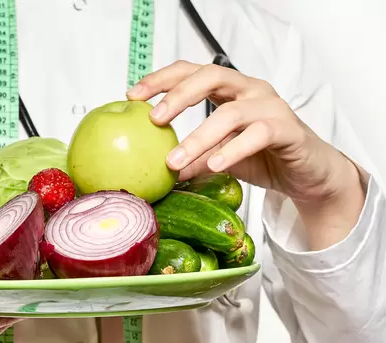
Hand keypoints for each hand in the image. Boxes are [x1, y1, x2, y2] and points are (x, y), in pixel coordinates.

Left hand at [126, 60, 365, 248]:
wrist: (306, 174)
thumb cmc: (261, 157)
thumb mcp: (217, 157)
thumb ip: (192, 158)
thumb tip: (157, 170)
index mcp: (229, 89)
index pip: (191, 71)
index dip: (161, 79)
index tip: (133, 96)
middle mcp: (250, 90)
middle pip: (211, 76)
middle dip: (178, 95)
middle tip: (154, 119)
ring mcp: (270, 107)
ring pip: (231, 113)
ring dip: (198, 137)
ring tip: (174, 161)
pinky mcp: (288, 129)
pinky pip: (257, 135)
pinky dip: (232, 150)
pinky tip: (213, 165)